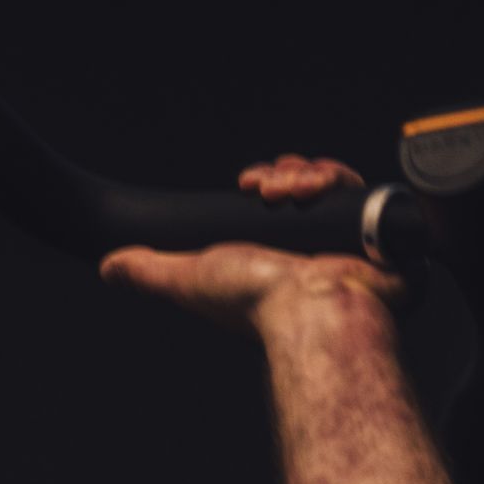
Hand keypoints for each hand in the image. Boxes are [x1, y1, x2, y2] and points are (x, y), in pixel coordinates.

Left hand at [100, 154, 399, 329]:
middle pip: (301, 182)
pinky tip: (317, 189)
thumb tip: (109, 266)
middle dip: (283, 173)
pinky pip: (362, 187)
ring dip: (305, 174)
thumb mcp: (190, 280)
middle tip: (267, 187)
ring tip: (290, 192)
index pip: (273, 197)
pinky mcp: (374, 233)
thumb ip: (150, 272)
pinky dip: (337, 179)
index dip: (264, 179)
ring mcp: (343, 239)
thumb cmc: (257, 304)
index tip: (248, 181)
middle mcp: (308, 246)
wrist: (313, 310)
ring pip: (329, 181)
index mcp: (273, 255)